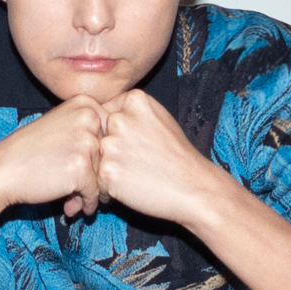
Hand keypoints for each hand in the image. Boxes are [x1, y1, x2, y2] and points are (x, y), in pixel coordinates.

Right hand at [0, 95, 106, 216]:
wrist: (1, 170)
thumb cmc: (29, 152)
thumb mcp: (61, 127)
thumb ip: (90, 133)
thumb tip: (124, 155)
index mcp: (86, 104)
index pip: (112, 135)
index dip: (104, 158)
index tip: (90, 172)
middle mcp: (89, 118)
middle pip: (111, 155)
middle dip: (99, 178)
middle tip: (82, 192)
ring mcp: (86, 142)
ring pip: (105, 175)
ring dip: (92, 193)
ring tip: (75, 202)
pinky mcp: (81, 167)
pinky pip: (95, 192)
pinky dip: (86, 204)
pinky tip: (72, 207)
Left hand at [93, 89, 230, 227]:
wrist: (194, 187)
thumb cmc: (177, 156)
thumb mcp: (159, 118)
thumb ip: (131, 112)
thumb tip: (99, 113)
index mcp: (134, 100)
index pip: (106, 113)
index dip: (118, 134)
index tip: (139, 145)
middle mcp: (120, 118)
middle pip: (99, 135)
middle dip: (110, 151)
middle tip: (137, 163)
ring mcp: (112, 144)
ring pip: (96, 158)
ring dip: (108, 170)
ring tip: (135, 176)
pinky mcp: (108, 170)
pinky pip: (97, 180)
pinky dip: (108, 189)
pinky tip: (131, 188)